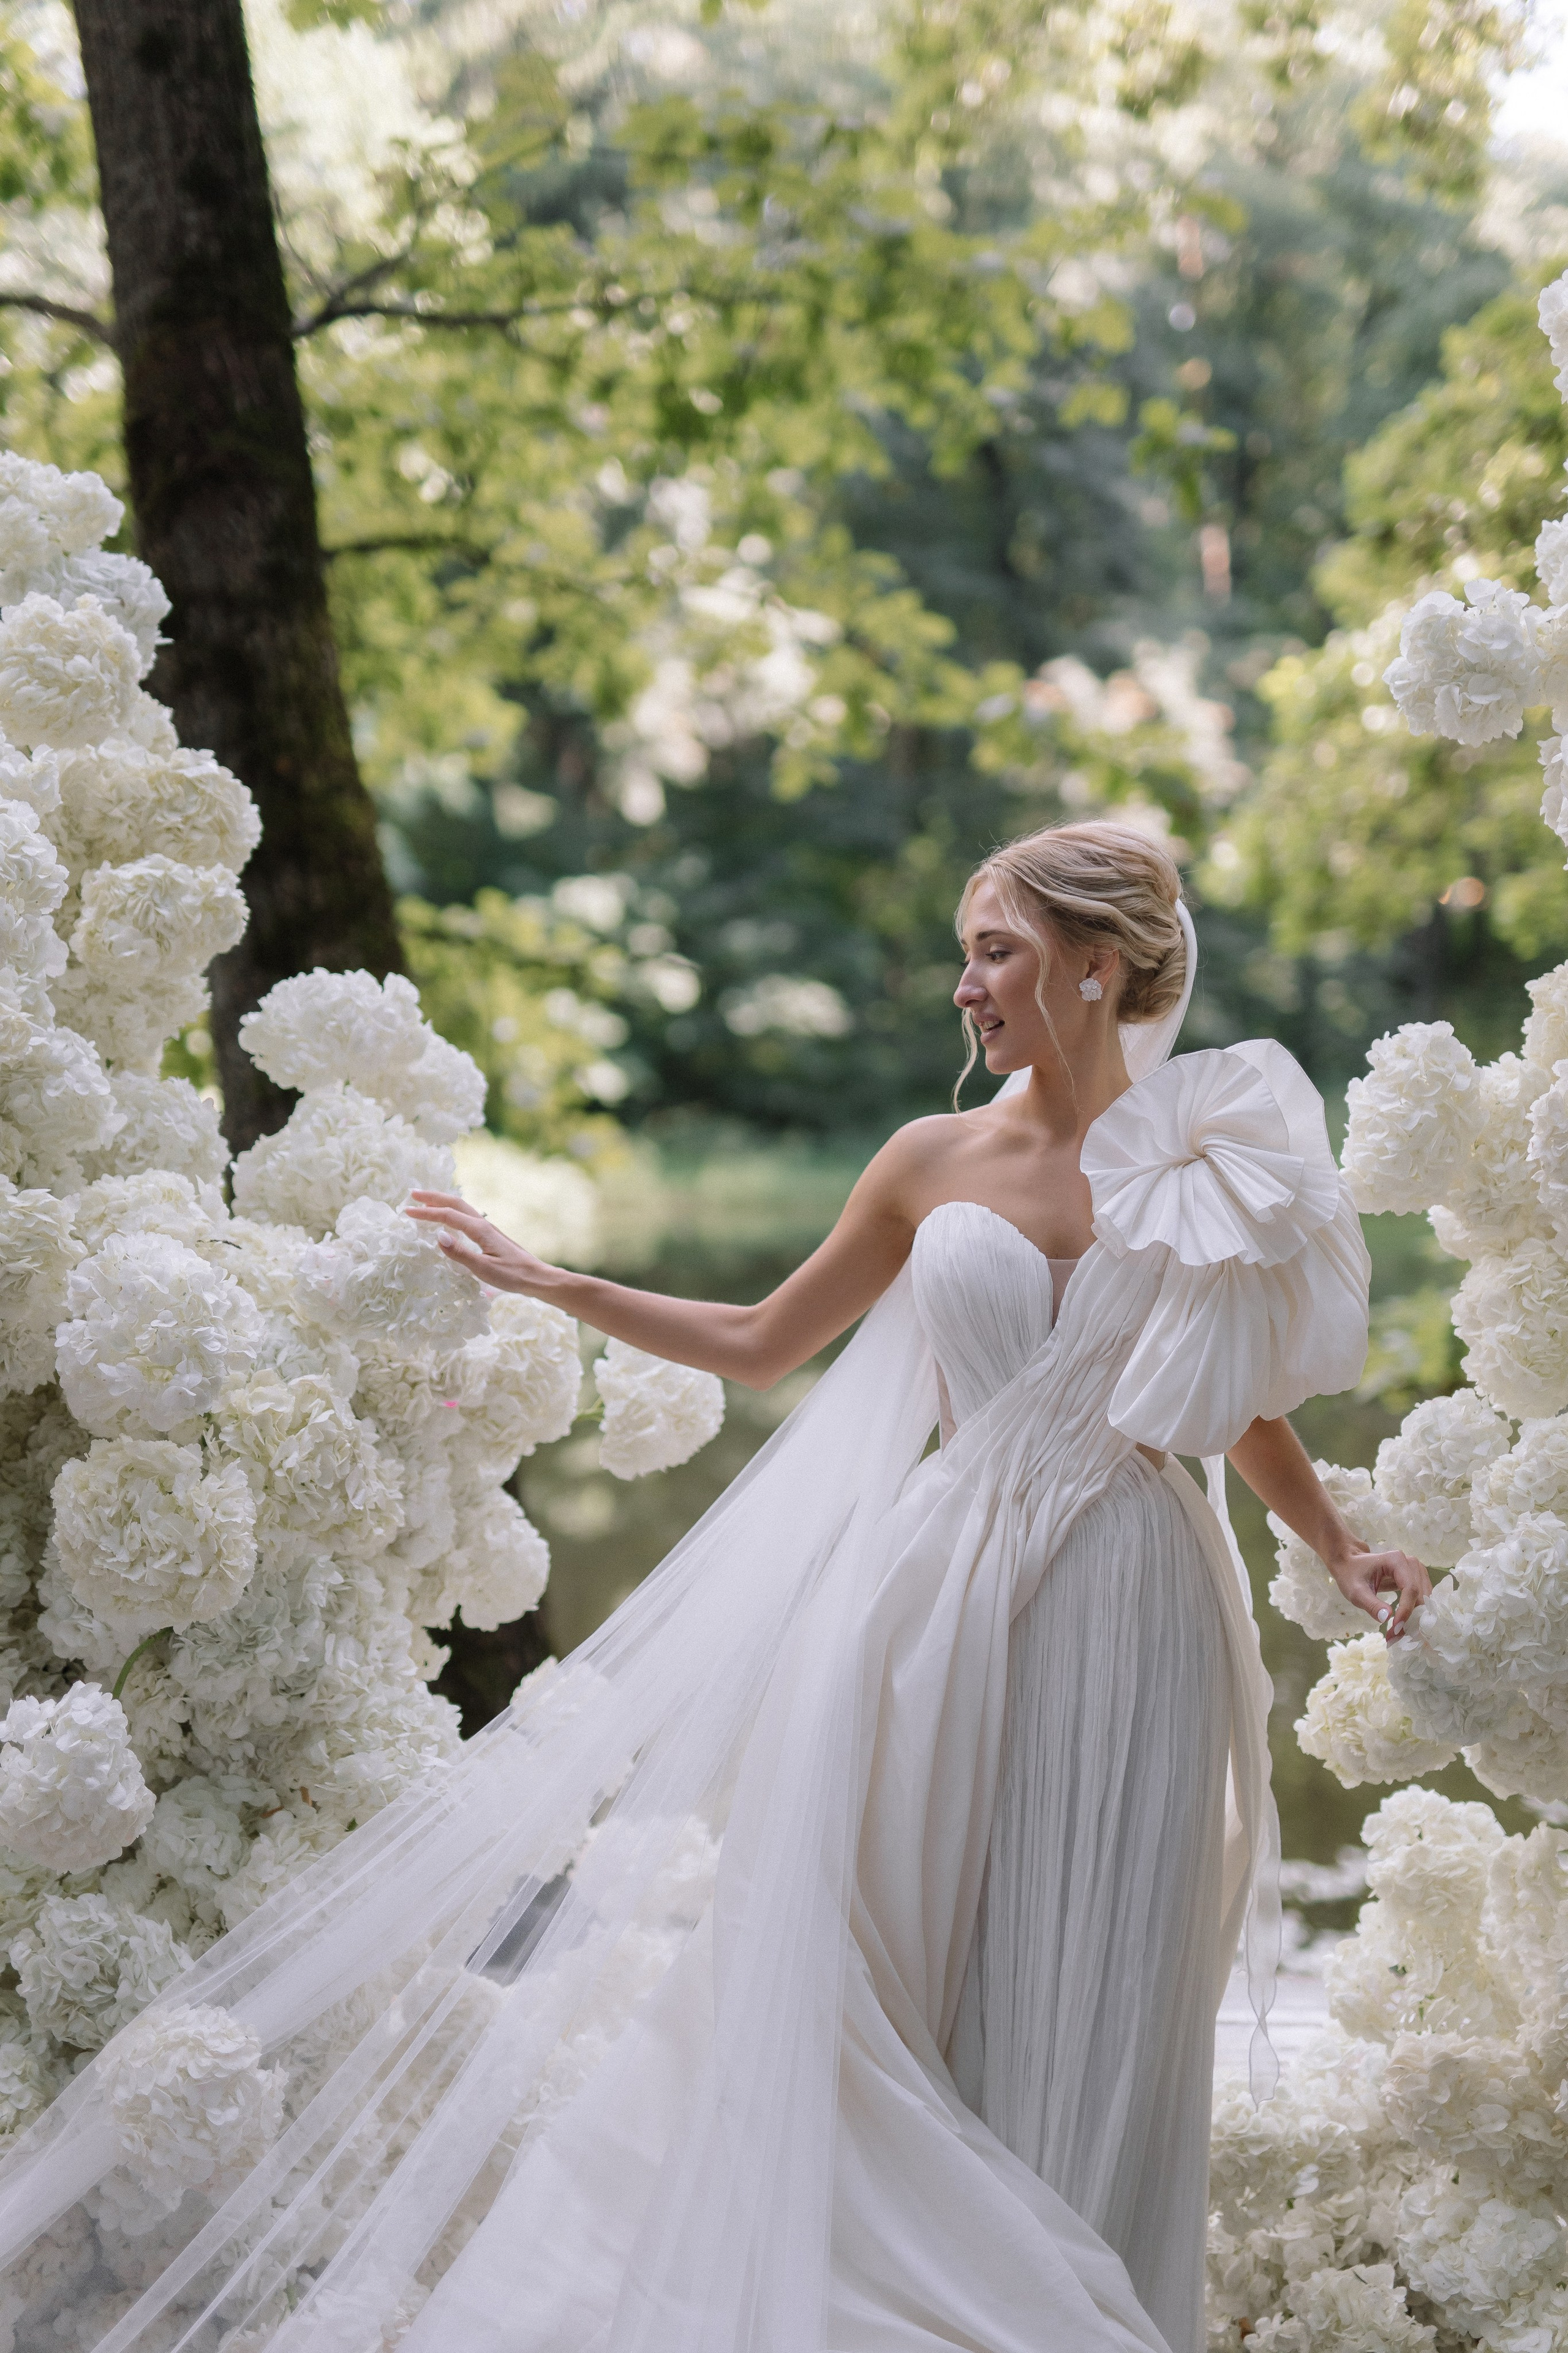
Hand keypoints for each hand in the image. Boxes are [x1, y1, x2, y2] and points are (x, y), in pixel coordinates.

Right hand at [404, 1190, 556, 1294]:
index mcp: (480, 1230)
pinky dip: (452, 1211)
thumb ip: (460, 1253)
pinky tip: (449, 1217)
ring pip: (461, 1207)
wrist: (536, 1277)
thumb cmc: (512, 1275)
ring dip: (442, 1202)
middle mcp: (483, 1224)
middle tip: (412, 1194)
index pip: (448, 1216)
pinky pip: (466, 1216)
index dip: (426, 1213)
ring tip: (425, 1201)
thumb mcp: (484, 1269)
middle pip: (454, 1203)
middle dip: (432, 1197)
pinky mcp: (489, 1235)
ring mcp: (487, 1228)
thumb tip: (438, 1236)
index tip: (406, 1211)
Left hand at [1328, 1543, 1430, 1641]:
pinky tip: (1404, 1626)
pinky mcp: (1416, 1579)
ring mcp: (1416, 1570)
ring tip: (1397, 1634)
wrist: (1350, 1564)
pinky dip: (1414, 1614)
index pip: (1410, 1589)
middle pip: (1419, 1595)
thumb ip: (1371, 1604)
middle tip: (1395, 1637)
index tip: (1395, 1629)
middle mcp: (1411, 1563)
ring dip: (1414, 1618)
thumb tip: (1388, 1618)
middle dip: (1410, 1618)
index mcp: (1396, 1560)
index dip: (1406, 1611)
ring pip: (1424, 1599)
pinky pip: (1421, 1598)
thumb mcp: (1356, 1591)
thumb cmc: (1351, 1575)